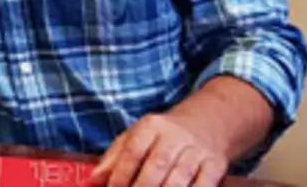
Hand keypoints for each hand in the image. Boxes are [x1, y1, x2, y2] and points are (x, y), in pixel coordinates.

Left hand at [90, 113, 227, 186]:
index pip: (132, 151)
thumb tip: (91, 182)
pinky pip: (202, 186)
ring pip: (178, 179)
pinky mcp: (216, 165)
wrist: (207, 124)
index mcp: (151, 126)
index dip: (120, 175)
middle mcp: (175, 136)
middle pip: (156, 166)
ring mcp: (197, 151)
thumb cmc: (162, 137)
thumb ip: (113, 159)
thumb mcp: (136, 137)